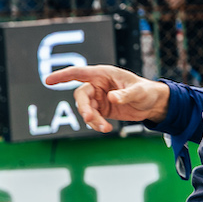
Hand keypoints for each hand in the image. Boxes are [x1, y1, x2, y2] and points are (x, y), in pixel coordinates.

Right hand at [43, 64, 170, 130]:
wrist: (154, 104)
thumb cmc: (147, 91)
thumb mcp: (139, 91)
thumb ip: (125, 95)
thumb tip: (110, 98)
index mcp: (103, 74)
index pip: (79, 73)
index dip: (63, 76)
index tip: (48, 80)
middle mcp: (97, 85)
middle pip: (81, 95)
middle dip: (84, 107)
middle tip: (89, 118)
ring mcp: (98, 98)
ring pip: (86, 109)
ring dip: (92, 119)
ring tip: (105, 128)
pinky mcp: (101, 110)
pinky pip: (92, 117)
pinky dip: (96, 124)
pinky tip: (105, 128)